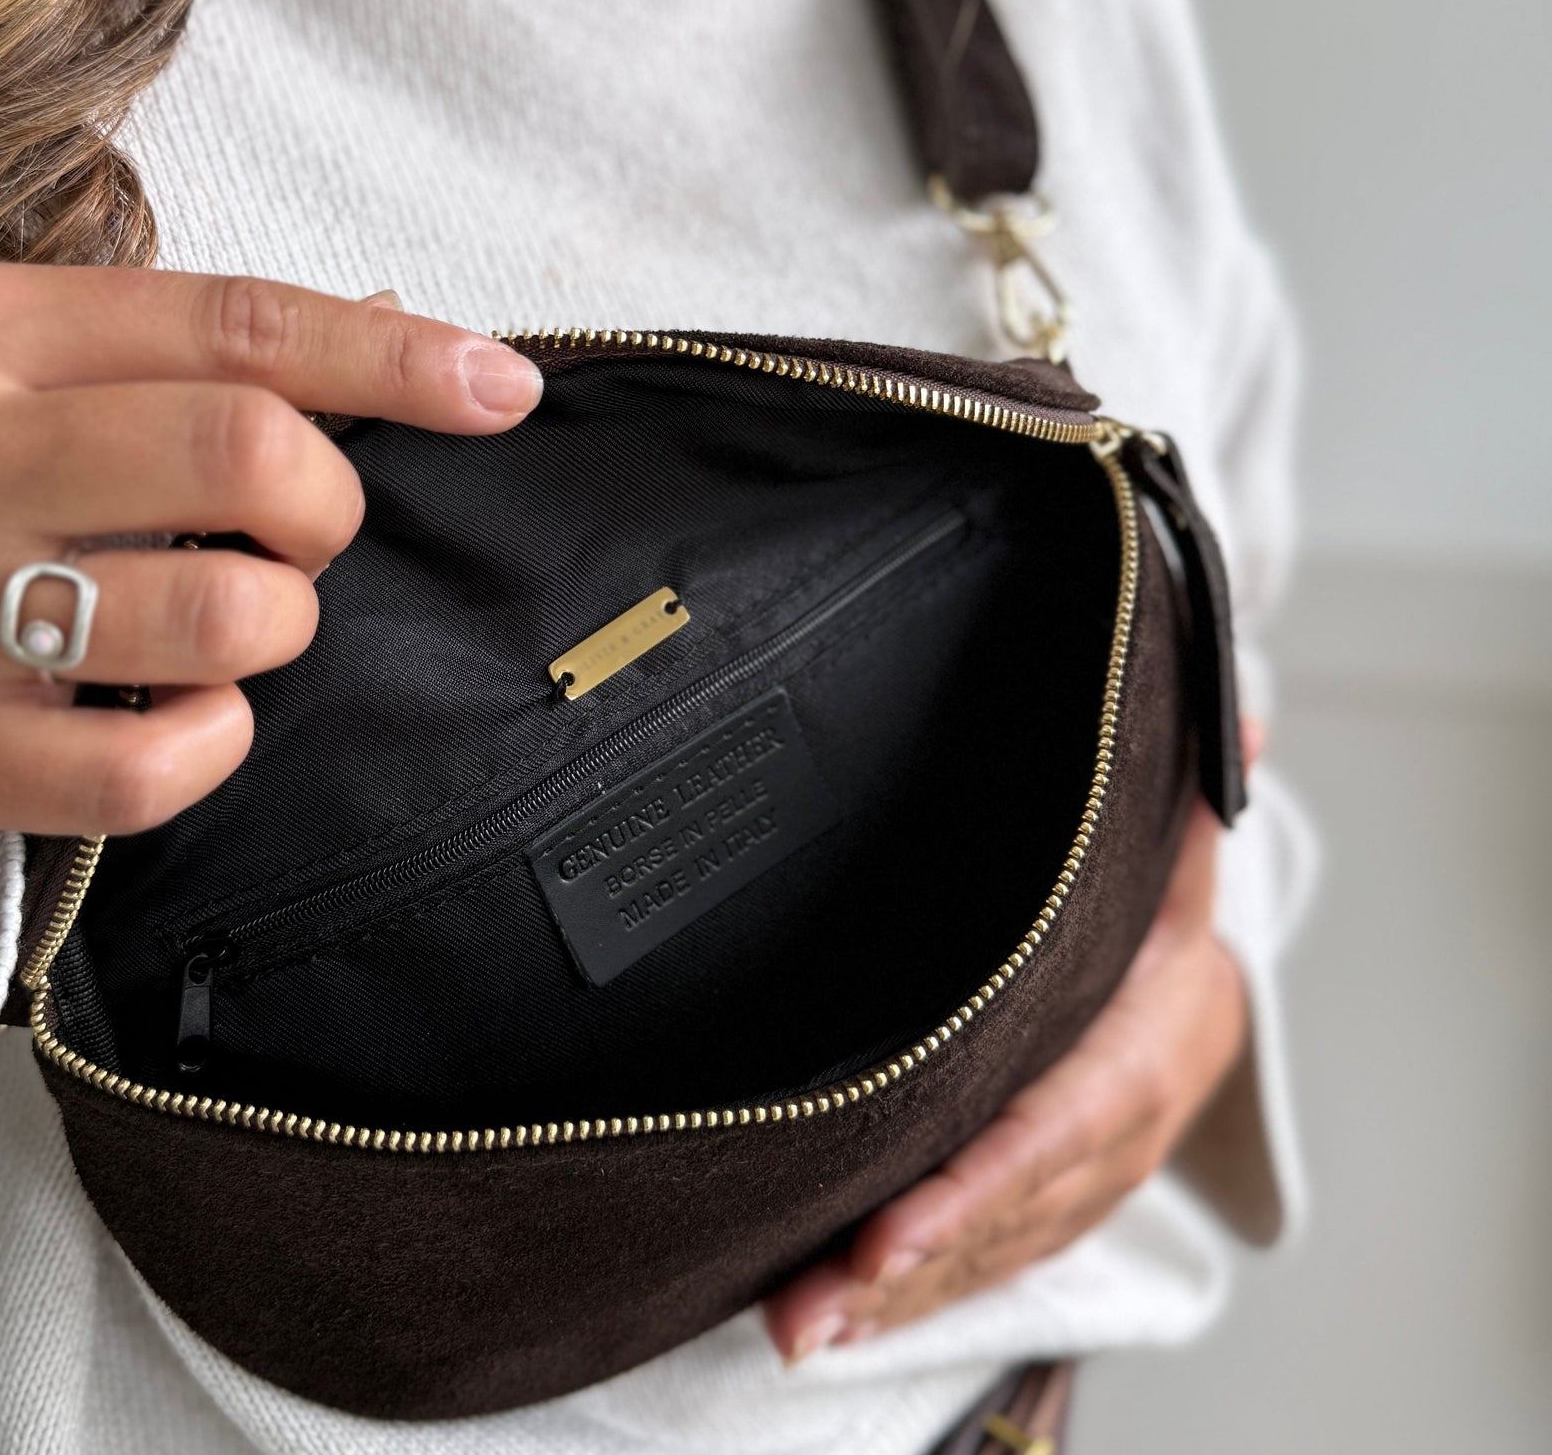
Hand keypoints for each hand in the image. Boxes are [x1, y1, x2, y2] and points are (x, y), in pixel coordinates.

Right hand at [0, 265, 541, 835]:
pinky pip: (148, 771)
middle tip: (298, 524)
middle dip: (328, 501)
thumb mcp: (2, 346)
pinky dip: (216, 739)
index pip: (234, 324)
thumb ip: (181, 341)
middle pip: (247, 453)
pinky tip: (188, 709)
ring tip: (235, 613)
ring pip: (223, 615)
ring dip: (281, 619)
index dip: (393, 357)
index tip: (501, 388)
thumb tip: (392, 332)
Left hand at [763, 789, 1250, 1361]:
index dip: (975, 1186)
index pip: (1053, 1128)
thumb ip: (1180, 798)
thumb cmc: (1157, 923)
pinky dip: (917, 1300)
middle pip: (1006, 1212)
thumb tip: (1241, 716)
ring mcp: (1083, 1185)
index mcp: (1140, 1051)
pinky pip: (985, 1266)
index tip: (892, 1231)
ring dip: (896, 1299)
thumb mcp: (1173, 859)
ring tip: (800, 1326)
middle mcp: (1113, 1135)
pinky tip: (839, 1323)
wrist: (1198, 997)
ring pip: (988, 1254)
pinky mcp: (1051, 1209)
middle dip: (909, 1261)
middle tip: (811, 1298)